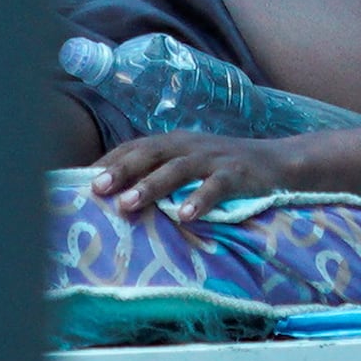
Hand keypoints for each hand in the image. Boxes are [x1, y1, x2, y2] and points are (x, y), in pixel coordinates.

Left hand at [87, 127, 311, 218]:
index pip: (134, 147)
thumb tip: (118, 198)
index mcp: (174, 143)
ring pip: (178, 169)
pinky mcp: (238, 173)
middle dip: (122, 170)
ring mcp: (214, 158)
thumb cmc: (224, 169)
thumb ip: (159, 175)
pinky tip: (187, 217)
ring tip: (129, 204)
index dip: (109, 161)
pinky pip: (217, 185)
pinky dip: (201, 199)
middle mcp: (189, 145)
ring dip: (152, 185)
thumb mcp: (189, 166)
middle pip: (150, 153)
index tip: (81, 181)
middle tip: (98, 189)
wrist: (279, 163)